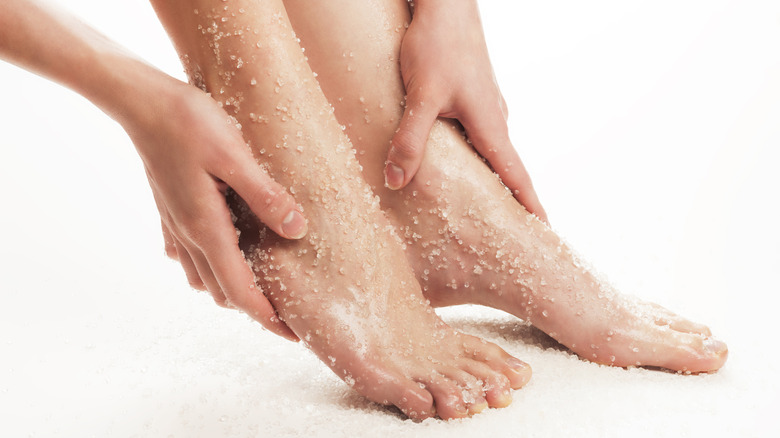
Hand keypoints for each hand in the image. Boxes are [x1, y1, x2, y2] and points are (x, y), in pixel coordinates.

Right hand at [125, 81, 305, 340]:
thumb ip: (266, 196)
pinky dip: (208, 267)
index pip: (240, 291)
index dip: (267, 318)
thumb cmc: (188, 122)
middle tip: (287, 315)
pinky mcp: (171, 210)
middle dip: (254, 309)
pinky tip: (220, 255)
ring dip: (231, 289)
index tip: (292, 335)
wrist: (141, 102)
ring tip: (260, 289)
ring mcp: (175, 225)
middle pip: (222, 291)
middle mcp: (188, 235)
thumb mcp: (235, 156)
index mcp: (206, 229)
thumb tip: (297, 231)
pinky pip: (187, 254)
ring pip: (203, 276)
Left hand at [386, 0, 547, 222]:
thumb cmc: (437, 45)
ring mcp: (485, 107)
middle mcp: (494, 119)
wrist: (445, 4)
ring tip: (484, 208)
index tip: (544, 233)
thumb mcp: (421, 96)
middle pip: (507, 170)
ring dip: (491, 179)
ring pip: (491, 152)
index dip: (530, 207)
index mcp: (490, 125)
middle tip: (512, 232)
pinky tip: (457, 165)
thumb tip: (396, 182)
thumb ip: (409, 140)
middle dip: (511, 202)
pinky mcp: (471, 97)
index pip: (516, 176)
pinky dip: (474, 158)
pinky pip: (477, 136)